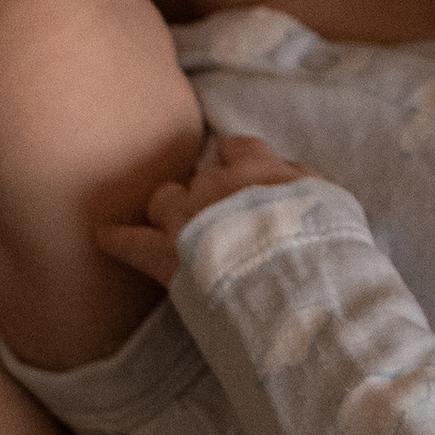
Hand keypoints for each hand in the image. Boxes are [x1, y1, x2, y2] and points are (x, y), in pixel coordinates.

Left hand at [96, 129, 309, 286]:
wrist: (299, 287)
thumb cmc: (327, 247)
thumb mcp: (332, 201)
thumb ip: (303, 181)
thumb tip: (287, 174)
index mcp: (258, 169)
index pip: (235, 147)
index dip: (235, 163)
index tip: (238, 177)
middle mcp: (216, 186)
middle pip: (197, 176)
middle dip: (203, 193)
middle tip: (215, 217)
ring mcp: (186, 220)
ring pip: (162, 200)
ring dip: (168, 211)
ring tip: (175, 227)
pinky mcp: (165, 258)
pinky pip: (128, 242)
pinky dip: (115, 239)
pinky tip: (103, 236)